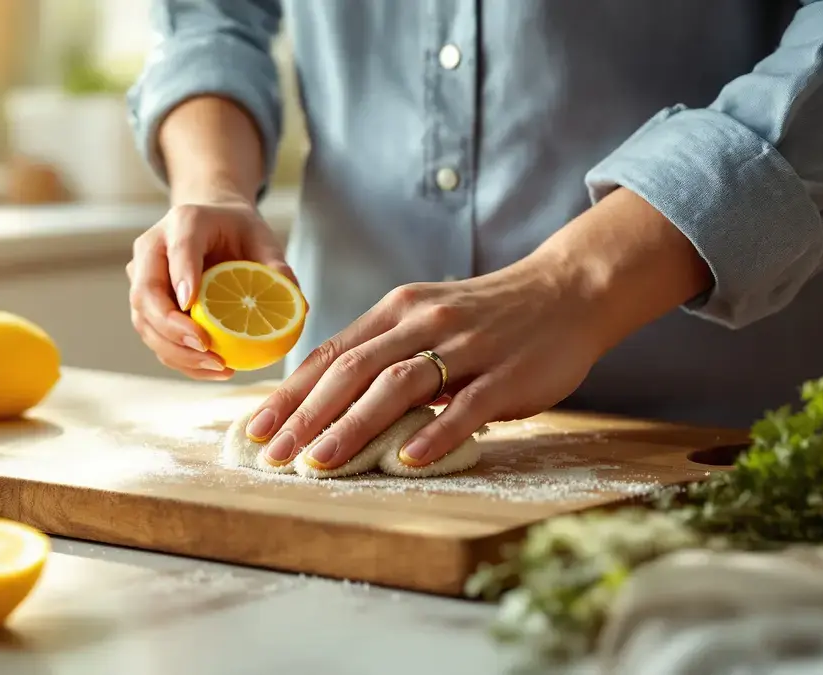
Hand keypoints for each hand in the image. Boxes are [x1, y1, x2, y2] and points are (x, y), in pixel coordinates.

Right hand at [127, 195, 296, 379]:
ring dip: (176, 352)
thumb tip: (299, 305)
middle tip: (206, 348)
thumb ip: (276, 265)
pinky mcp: (146, 305)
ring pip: (144, 322)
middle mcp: (153, 249)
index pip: (179, 248)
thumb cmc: (238, 231)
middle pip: (146, 293)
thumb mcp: (262, 239)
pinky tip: (212, 368)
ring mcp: (143, 278)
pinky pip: (155, 337)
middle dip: (172, 328)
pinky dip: (180, 359)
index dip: (182, 276)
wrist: (213, 226)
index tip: (192, 304)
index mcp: (183, 221)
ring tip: (218, 366)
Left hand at [243, 263, 604, 469]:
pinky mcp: (506, 374)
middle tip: (273, 455)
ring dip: (353, 427)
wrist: (566, 291)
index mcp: (396, 309)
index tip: (256, 428)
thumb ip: (382, 350)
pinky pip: (465, 406)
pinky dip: (435, 433)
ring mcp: (466, 347)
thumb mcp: (424, 317)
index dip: (290, 394)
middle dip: (306, 415)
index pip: (329, 353)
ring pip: (397, 386)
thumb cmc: (485, 316)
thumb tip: (326, 398)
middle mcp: (422, 322)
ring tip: (320, 463)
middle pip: (351, 370)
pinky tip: (407, 461)